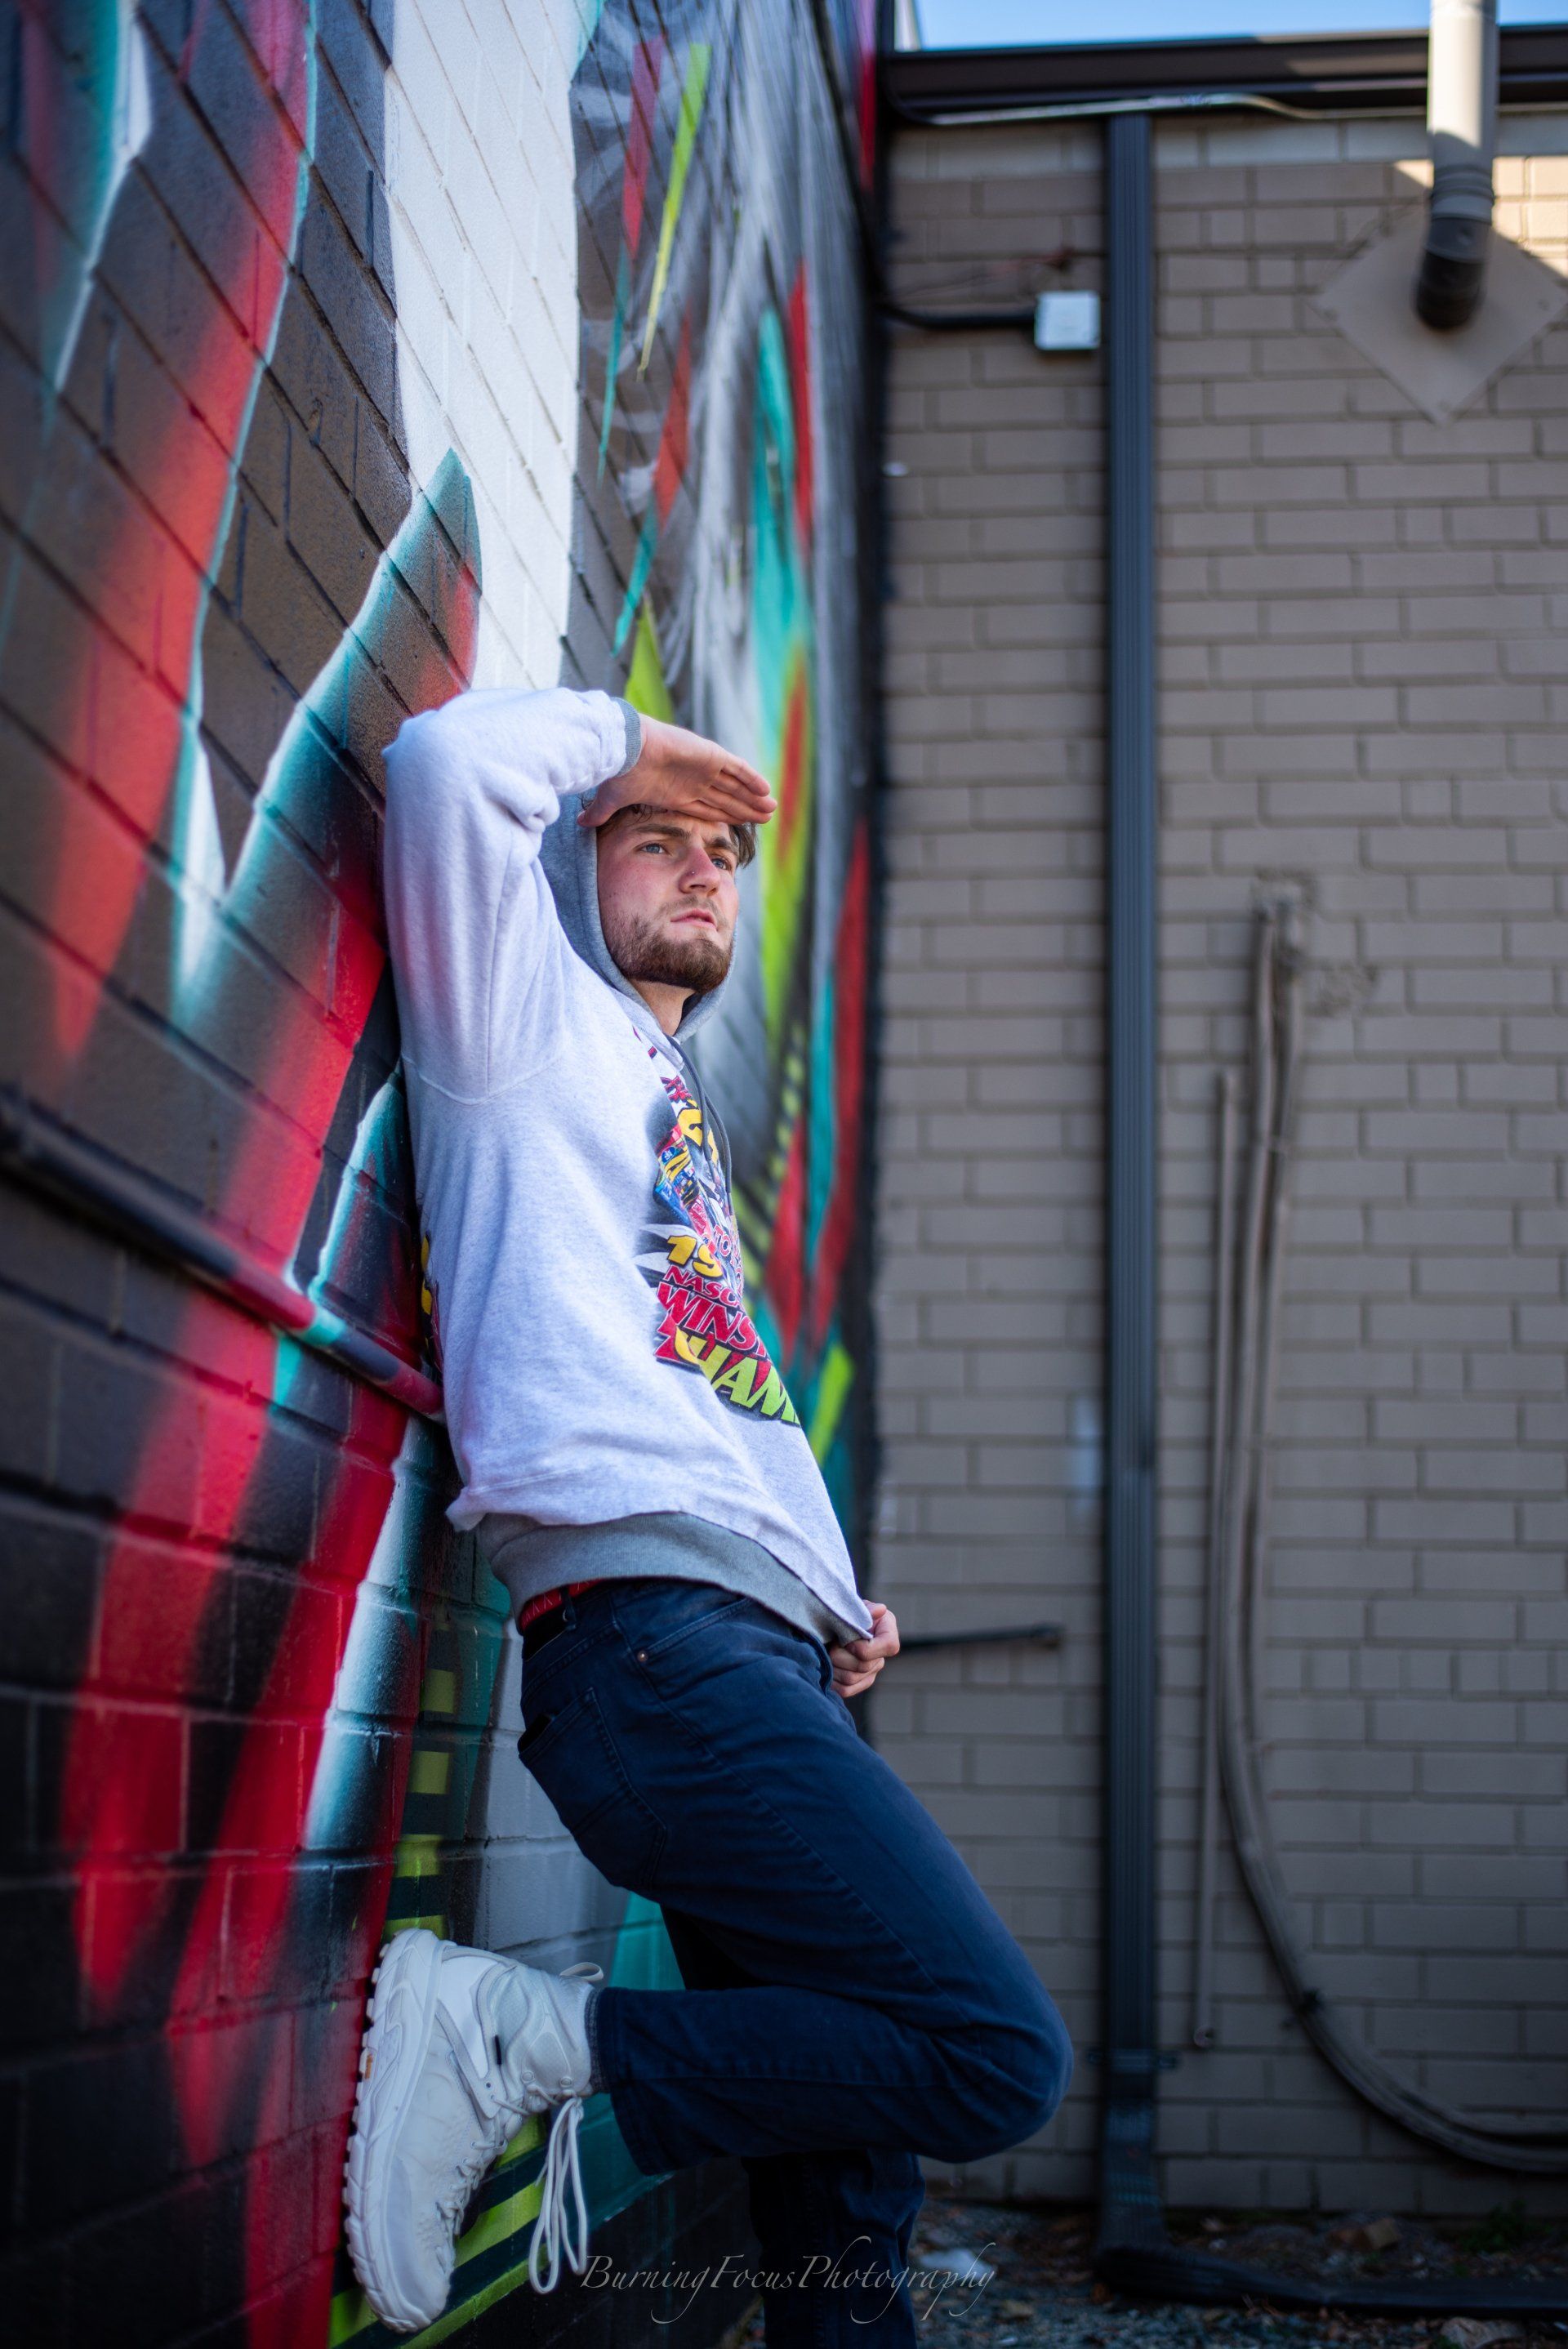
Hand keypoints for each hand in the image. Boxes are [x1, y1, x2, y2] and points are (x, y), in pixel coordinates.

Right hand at [578, 713, 776, 833]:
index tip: (740, 826)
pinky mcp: (710, 755)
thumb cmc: (618, 770)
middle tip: (766, 819)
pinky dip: (752, 778)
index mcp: (676, 792)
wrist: (623, 746)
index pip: (708, 807)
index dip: (725, 815)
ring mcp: (703, 767)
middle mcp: (693, 780)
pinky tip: (766, 789)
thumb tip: (579, 824)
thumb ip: (603, 812)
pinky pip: (737, 768)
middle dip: (746, 808)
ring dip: (754, 797)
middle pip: (727, 798)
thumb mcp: (613, 798)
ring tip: (772, 809)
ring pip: (736, 785)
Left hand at [827, 1602, 899, 1700]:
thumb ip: (867, 1610)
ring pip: (852, 1679)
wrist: (834, 1624)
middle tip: (829, 1645)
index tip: (846, 1640)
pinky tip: (826, 1669)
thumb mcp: (856, 1608)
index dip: (863, 1646)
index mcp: (887, 1634)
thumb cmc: (847, 1613)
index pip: (888, 1647)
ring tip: (826, 1654)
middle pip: (864, 1665)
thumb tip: (880, 1610)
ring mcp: (871, 1671)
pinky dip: (832, 1682)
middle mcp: (882, 1656)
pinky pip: (846, 1690)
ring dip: (833, 1667)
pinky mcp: (859, 1683)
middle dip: (841, 1655)